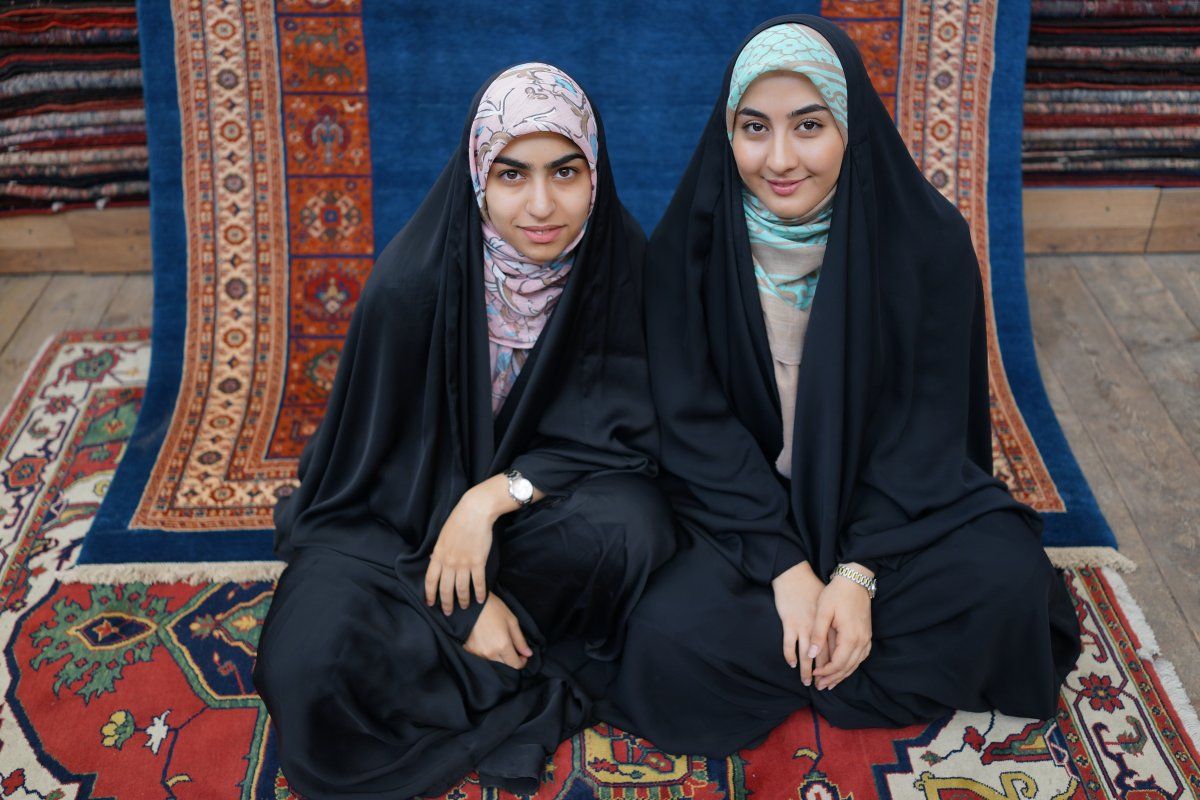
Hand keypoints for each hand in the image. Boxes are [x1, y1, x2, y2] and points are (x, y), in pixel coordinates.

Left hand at [425, 484, 497, 614]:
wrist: (475, 512)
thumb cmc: (458, 521)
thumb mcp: (442, 536)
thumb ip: (439, 552)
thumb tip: (434, 561)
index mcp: (438, 555)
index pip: (430, 580)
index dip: (429, 594)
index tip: (430, 603)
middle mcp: (449, 562)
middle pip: (446, 588)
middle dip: (446, 603)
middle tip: (448, 612)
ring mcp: (464, 563)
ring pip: (462, 588)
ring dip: (463, 600)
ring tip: (465, 607)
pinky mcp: (478, 562)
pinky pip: (478, 582)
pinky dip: (480, 592)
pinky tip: (481, 599)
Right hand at [464, 594, 532, 668]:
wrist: (471, 603)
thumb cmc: (493, 609)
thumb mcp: (511, 621)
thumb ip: (520, 640)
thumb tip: (528, 654)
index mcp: (503, 646)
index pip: (515, 665)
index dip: (522, 662)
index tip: (522, 655)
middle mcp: (490, 653)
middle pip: (504, 666)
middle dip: (511, 659)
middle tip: (511, 647)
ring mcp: (478, 653)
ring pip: (493, 662)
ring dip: (499, 656)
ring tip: (498, 641)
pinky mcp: (469, 650)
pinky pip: (482, 657)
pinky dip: (487, 652)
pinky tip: (487, 640)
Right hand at [771, 560, 826, 686]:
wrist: (795, 576)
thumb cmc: (813, 589)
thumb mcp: (829, 608)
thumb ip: (833, 627)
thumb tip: (839, 644)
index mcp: (830, 625)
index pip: (836, 652)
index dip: (835, 668)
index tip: (833, 679)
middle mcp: (818, 629)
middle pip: (822, 657)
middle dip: (822, 674)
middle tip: (821, 687)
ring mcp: (803, 627)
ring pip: (806, 655)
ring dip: (807, 670)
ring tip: (806, 682)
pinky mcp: (789, 624)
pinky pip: (789, 645)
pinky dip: (790, 656)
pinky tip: (792, 663)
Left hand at [810, 563, 873, 690]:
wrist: (855, 580)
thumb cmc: (836, 594)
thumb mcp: (823, 612)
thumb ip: (817, 634)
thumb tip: (811, 654)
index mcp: (850, 637)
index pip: (838, 664)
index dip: (825, 673)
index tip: (814, 676)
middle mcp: (862, 641)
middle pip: (847, 667)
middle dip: (833, 678)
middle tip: (820, 686)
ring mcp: (867, 638)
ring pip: (855, 664)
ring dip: (842, 674)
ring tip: (830, 683)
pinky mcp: (867, 635)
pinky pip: (861, 657)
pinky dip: (851, 666)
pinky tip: (843, 669)